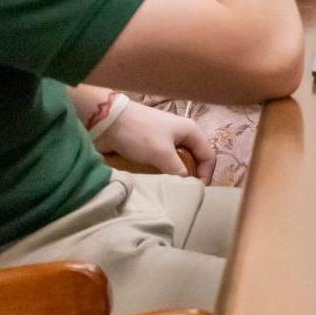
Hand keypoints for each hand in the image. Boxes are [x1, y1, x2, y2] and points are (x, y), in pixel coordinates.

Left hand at [97, 98, 215, 181]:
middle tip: (184, 193)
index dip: (206, 175)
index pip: (208, 156)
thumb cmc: (140, 134)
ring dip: (177, 175)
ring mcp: (166, 139)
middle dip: (193, 176)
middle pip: (195, 159)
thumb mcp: (162, 154)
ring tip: (171, 189)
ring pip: (179, 161)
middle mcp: (181, 134)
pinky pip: (164, 161)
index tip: (196, 192)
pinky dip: (164, 172)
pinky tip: (159, 181)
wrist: (107, 121)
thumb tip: (188, 185)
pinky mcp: (151, 145)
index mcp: (191, 131)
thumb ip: (178, 171)